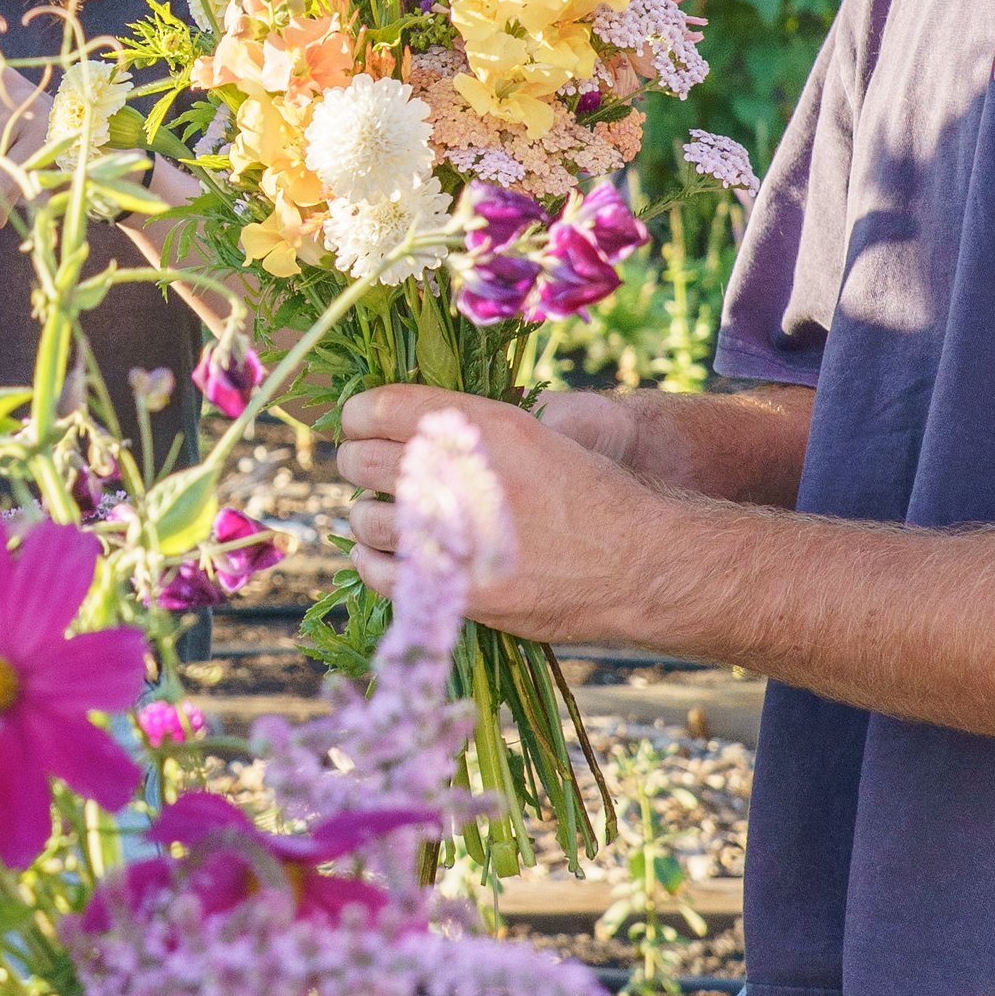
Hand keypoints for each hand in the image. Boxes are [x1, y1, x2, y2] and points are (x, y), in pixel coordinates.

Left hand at [336, 383, 655, 639]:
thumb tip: (401, 424)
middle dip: (356, 462)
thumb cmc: (590, 493)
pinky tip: (382, 555)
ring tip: (384, 517)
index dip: (358, 416)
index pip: (379, 407)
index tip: (358, 425)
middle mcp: (461, 475)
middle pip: (362, 461)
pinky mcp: (457, 589)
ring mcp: (456, 535)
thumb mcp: (533, 435)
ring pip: (364, 519)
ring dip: (368, 516)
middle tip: (364, 470)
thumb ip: (467, 428)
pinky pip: (379, 572)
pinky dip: (372, 561)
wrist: (638, 561)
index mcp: (478, 425)